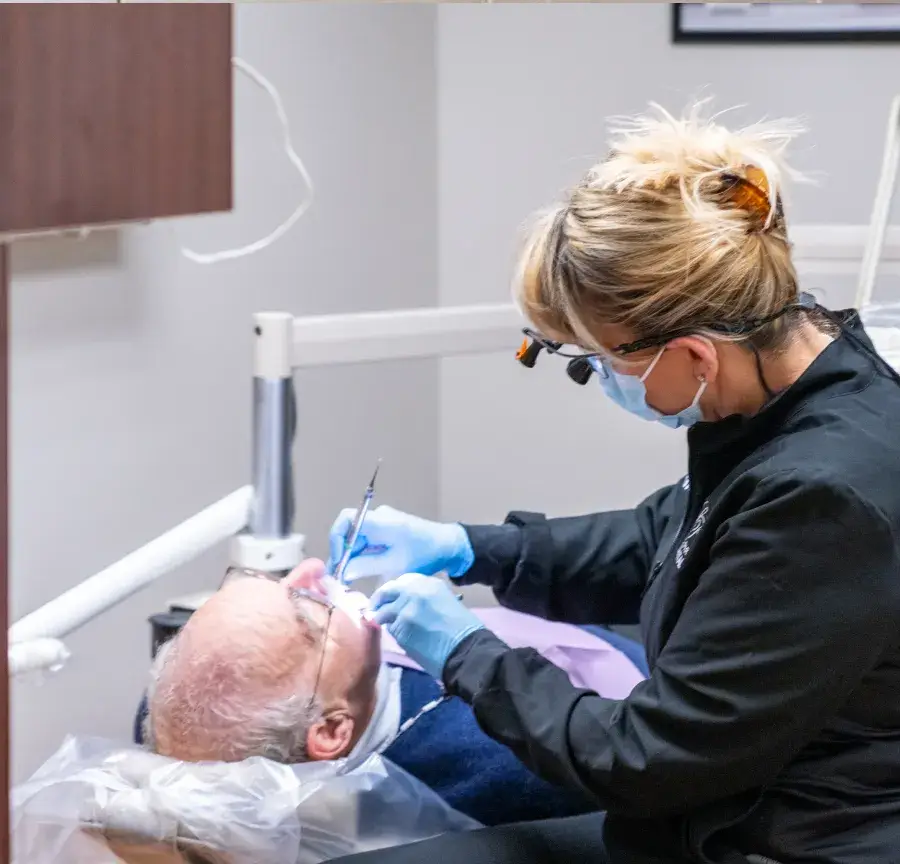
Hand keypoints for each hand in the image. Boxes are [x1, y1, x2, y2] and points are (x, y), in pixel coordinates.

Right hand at [327, 505, 473, 583]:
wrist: (448, 546)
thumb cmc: (423, 555)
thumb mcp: (393, 565)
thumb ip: (365, 566)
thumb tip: (343, 571)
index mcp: (380, 521)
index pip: (346, 520)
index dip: (336, 540)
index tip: (338, 561)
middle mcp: (378, 517)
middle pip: (350, 531)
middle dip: (342, 553)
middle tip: (338, 576)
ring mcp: (383, 522)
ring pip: (357, 537)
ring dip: (351, 555)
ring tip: (347, 577)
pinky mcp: (387, 530)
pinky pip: (367, 540)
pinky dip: (361, 554)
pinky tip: (359, 570)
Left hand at [369, 574, 484, 678]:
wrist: (466, 649)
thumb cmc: (463, 628)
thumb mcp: (445, 601)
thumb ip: (424, 598)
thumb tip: (406, 603)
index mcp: (428, 583)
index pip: (401, 582)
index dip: (393, 591)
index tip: (390, 597)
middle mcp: (413, 591)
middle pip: (387, 591)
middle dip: (379, 600)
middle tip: (375, 609)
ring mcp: (404, 609)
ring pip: (383, 612)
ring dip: (382, 619)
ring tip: (385, 626)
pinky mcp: (400, 629)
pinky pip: (390, 629)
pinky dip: (392, 632)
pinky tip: (401, 637)